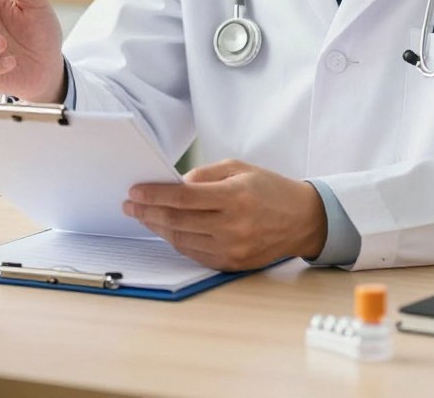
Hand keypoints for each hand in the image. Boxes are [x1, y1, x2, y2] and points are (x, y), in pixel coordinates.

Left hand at [122, 160, 327, 270]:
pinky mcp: (234, 265)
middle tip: (129, 205)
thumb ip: (203, 175)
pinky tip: (166, 230)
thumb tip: (172, 185)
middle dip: (148, 212)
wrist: (304, 220)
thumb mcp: (237, 168)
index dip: (155, 195)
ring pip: (183, 241)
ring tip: (142, 216)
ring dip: (158, 228)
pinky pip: (196, 254)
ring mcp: (233, 249)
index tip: (134, 191)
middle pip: (178, 221)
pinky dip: (177, 242)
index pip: (183, 198)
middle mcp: (233, 227)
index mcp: (234, 197)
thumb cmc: (269, 188)